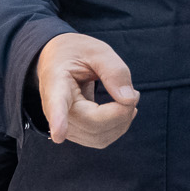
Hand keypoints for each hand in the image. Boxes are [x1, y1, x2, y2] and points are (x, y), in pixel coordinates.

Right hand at [35, 33, 137, 148]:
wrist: (57, 59)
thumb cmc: (76, 52)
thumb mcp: (98, 51)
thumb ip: (114, 72)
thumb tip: (128, 100)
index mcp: (56, 83)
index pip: (56, 105)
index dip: (58, 120)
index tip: (59, 135)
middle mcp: (54, 109)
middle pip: (93, 125)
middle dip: (122, 113)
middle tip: (134, 93)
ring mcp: (64, 124)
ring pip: (98, 138)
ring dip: (122, 122)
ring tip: (129, 98)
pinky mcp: (75, 131)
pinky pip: (99, 139)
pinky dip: (117, 127)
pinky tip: (122, 109)